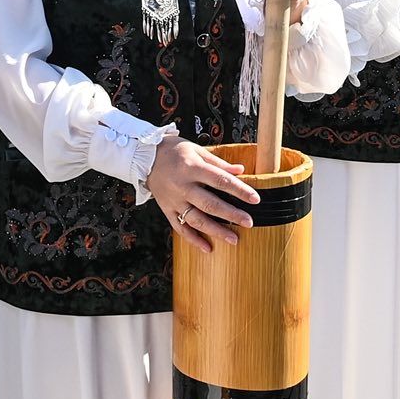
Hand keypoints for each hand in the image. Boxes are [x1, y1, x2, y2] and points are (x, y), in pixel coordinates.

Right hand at [147, 137, 259, 252]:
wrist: (144, 157)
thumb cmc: (174, 150)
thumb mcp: (196, 150)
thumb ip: (218, 162)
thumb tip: (240, 170)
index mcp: (192, 168)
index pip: (220, 180)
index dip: (239, 190)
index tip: (255, 199)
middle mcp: (183, 186)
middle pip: (210, 204)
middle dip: (231, 215)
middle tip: (249, 223)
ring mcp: (174, 200)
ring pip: (196, 219)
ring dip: (216, 231)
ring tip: (234, 239)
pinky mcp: (166, 209)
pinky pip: (180, 228)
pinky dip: (193, 240)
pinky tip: (208, 248)